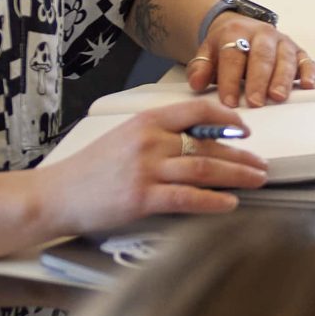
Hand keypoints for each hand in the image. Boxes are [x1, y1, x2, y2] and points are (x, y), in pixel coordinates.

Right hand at [37, 99, 268, 233]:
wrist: (53, 195)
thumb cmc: (90, 170)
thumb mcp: (125, 138)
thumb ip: (159, 136)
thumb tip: (201, 142)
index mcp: (146, 121)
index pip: (197, 110)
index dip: (228, 118)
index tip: (245, 129)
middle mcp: (149, 141)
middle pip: (209, 143)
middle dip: (241, 155)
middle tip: (261, 164)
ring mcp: (146, 170)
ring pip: (205, 168)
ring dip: (237, 175)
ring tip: (257, 181)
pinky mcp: (141, 199)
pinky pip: (188, 198)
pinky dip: (214, 201)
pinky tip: (231, 204)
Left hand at [186, 13, 314, 107]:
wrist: (239, 28)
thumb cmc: (225, 46)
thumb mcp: (206, 54)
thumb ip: (200, 69)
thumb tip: (198, 83)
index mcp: (237, 33)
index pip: (234, 56)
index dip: (231, 79)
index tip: (229, 101)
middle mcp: (262, 34)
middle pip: (262, 56)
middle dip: (259, 80)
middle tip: (255, 102)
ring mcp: (282, 42)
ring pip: (285, 58)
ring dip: (282, 79)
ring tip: (277, 97)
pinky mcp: (298, 51)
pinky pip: (306, 60)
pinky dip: (309, 72)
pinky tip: (307, 85)